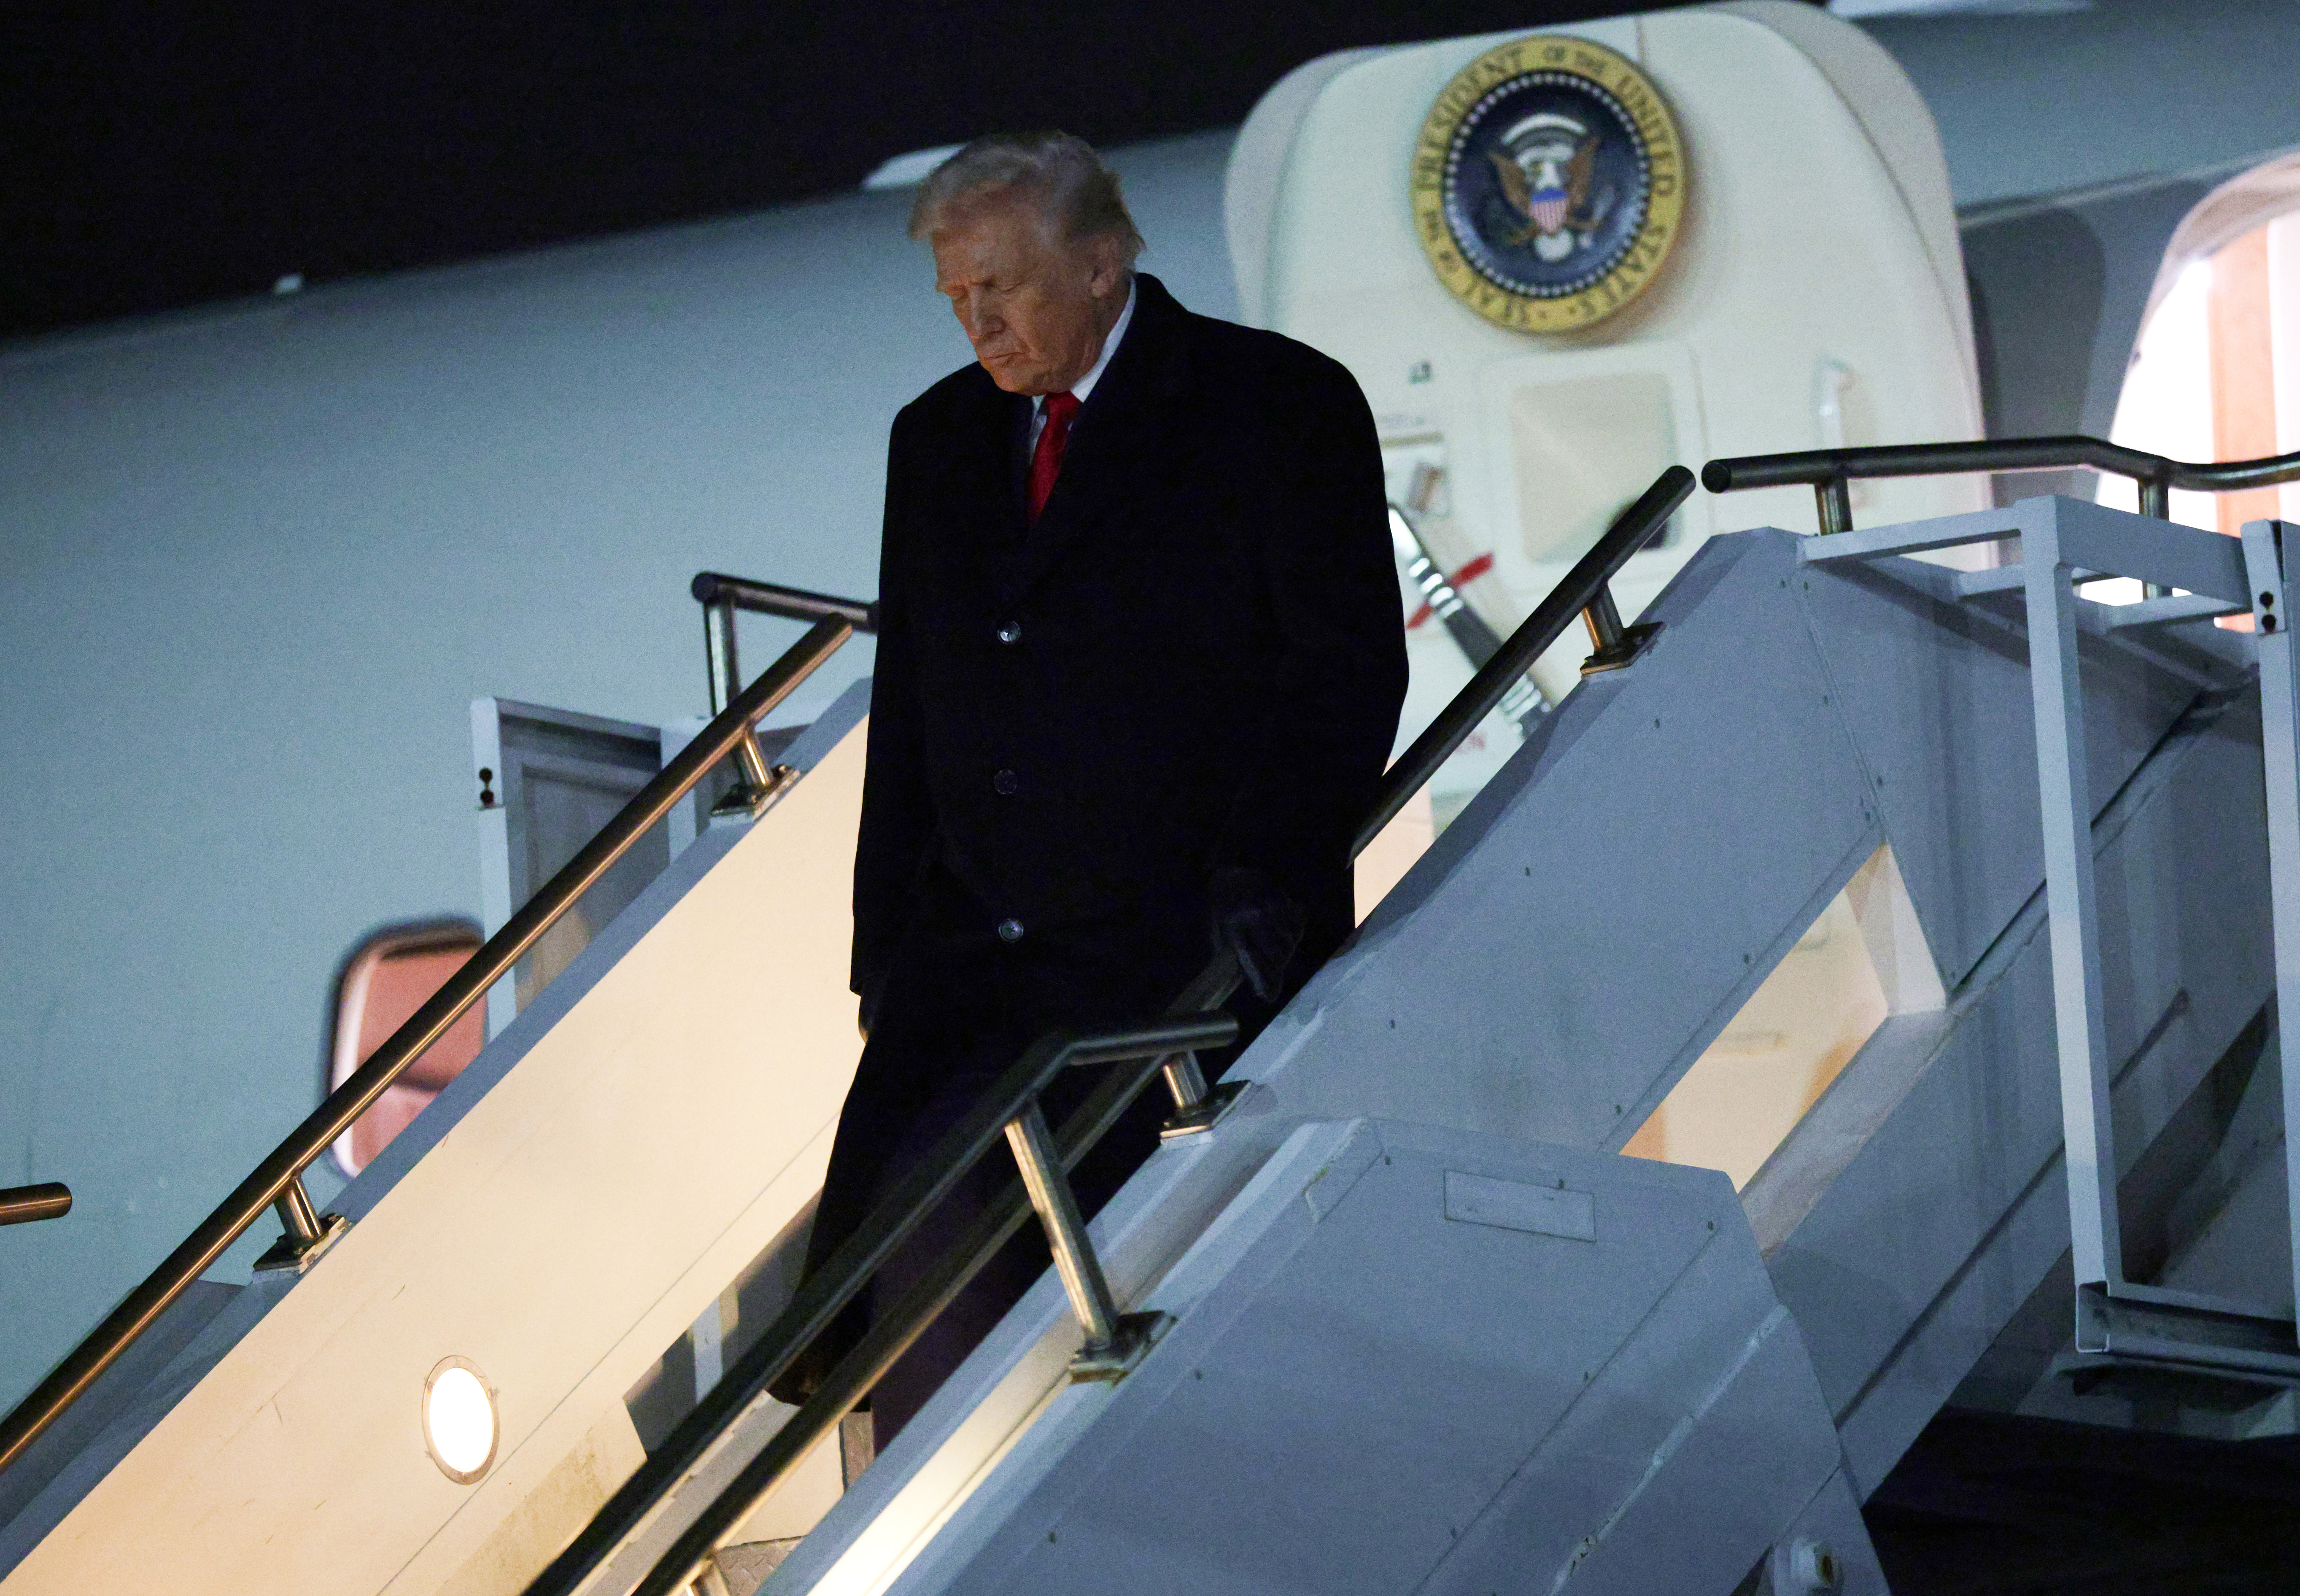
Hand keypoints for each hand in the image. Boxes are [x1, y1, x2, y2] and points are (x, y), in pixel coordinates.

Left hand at [1208, 868, 1306, 1003]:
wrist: (1232, 869)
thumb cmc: (1221, 904)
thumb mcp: (1216, 928)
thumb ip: (1227, 951)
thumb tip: (1241, 977)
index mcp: (1234, 926)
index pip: (1252, 960)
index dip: (1262, 981)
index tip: (1268, 997)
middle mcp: (1255, 918)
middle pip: (1276, 955)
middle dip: (1275, 969)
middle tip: (1272, 974)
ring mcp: (1272, 909)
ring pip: (1289, 943)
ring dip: (1285, 953)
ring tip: (1276, 951)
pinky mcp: (1284, 901)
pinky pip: (1296, 927)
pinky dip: (1293, 935)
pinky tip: (1284, 935)